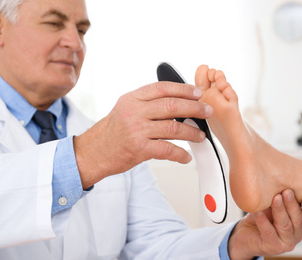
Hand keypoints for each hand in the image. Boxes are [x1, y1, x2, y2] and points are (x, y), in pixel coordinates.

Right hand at [74, 81, 212, 188]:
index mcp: (132, 98)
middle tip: (207, 112)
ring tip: (200, 136)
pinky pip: (167, 150)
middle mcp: (134, 112)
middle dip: (194, 108)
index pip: (162, 88)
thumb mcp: (126, 108)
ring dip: (192, 132)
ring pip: (173, 128)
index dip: (183, 89)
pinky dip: (181, 154)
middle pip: (171, 105)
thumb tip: (178, 101)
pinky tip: (186, 157)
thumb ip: (147, 102)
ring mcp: (137, 130)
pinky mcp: (139, 149)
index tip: (198, 93)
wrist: (94, 152)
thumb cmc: (114, 130)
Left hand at [228, 189, 301, 259]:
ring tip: (275, 198)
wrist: (246, 233)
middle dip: (292, 205)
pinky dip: (263, 220)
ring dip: (280, 210)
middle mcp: (296, 234)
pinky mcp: (272, 247)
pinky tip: (258, 211)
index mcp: (300, 223)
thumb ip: (280, 195)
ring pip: (285, 226)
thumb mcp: (273, 204)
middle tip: (287, 191)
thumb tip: (279, 175)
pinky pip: (268, 232)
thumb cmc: (263, 215)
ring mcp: (285, 243)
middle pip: (298, 220)